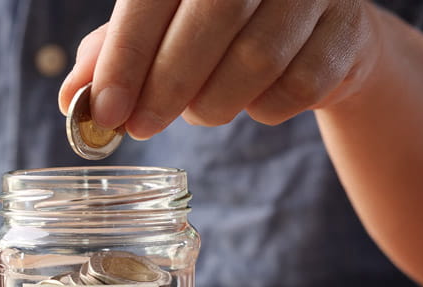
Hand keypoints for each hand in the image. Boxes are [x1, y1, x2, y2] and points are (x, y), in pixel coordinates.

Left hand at [59, 0, 380, 138]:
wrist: (317, 30)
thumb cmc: (220, 25)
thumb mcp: (162, 26)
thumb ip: (114, 52)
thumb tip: (72, 98)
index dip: (125, 56)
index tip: (104, 110)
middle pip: (210, 23)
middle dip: (165, 87)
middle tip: (139, 127)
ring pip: (256, 61)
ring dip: (213, 103)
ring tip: (198, 110)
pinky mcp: (351, 31)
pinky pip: (297, 87)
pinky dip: (262, 109)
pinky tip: (251, 99)